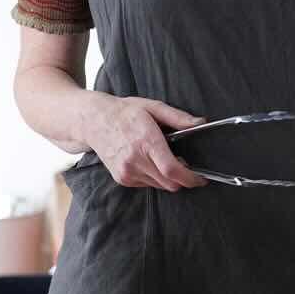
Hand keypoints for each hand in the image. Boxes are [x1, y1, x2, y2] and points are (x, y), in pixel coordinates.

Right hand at [82, 95, 206, 190]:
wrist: (93, 121)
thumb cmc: (124, 112)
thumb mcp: (153, 107)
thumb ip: (178, 117)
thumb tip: (201, 123)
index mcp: (146, 142)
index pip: (172, 170)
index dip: (190, 178)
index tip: (201, 178)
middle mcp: (135, 160)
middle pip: (169, 183)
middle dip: (182, 179)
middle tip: (185, 165)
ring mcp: (127, 172)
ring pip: (159, 186)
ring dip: (167, 178)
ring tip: (163, 159)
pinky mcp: (122, 179)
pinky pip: (147, 184)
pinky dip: (153, 177)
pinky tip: (148, 161)